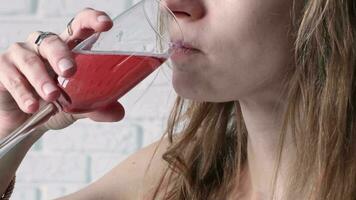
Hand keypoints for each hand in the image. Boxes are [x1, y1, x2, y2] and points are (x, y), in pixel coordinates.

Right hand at [0, 8, 124, 137]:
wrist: (23, 122)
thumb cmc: (53, 105)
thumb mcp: (78, 108)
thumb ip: (96, 108)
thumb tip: (118, 113)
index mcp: (68, 50)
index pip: (80, 26)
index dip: (92, 20)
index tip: (106, 25)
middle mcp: (44, 47)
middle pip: (53, 41)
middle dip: (62, 55)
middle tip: (70, 71)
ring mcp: (22, 55)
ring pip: (30, 59)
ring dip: (41, 79)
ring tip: (52, 98)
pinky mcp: (3, 68)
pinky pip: (11, 76)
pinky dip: (23, 92)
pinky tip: (32, 106)